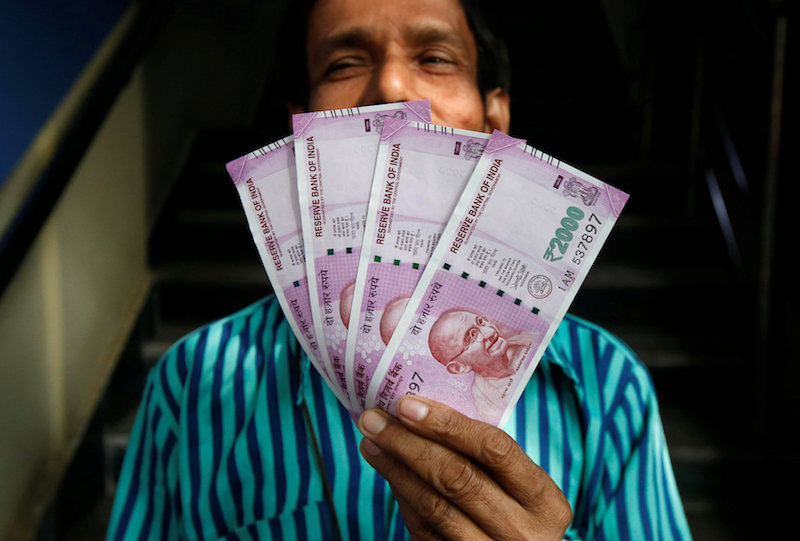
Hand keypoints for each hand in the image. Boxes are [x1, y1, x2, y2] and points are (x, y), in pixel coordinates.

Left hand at [357, 396, 571, 539]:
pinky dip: (402, 496)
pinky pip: (423, 528)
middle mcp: (523, 533)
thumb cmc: (518, 515)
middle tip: (374, 418)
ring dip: (395, 468)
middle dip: (409, 442)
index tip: (407, 404)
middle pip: (458, 477)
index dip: (449, 425)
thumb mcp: (521, 489)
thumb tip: (424, 412)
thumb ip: (488, 459)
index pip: (495, 450)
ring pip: (434, 505)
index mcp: (545, 502)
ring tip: (371, 441)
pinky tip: (388, 472)